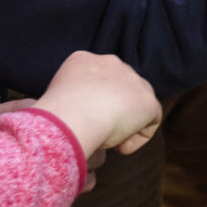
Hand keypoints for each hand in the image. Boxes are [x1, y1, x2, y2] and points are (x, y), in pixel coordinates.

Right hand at [30, 51, 163, 167]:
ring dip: (125, 125)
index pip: (97, 79)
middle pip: (120, 87)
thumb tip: (82, 112)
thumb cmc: (57, 115)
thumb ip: (73, 98)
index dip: (94, 102)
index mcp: (84, 60)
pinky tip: (119, 147)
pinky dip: (136, 139)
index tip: (84, 119)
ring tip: (108, 141)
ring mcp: (132, 80)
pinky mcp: (147, 101)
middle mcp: (111, 63)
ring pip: (136, 104)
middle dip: (113, 110)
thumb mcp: (57, 99)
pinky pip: (149, 122)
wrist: (72, 116)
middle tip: (97, 131)